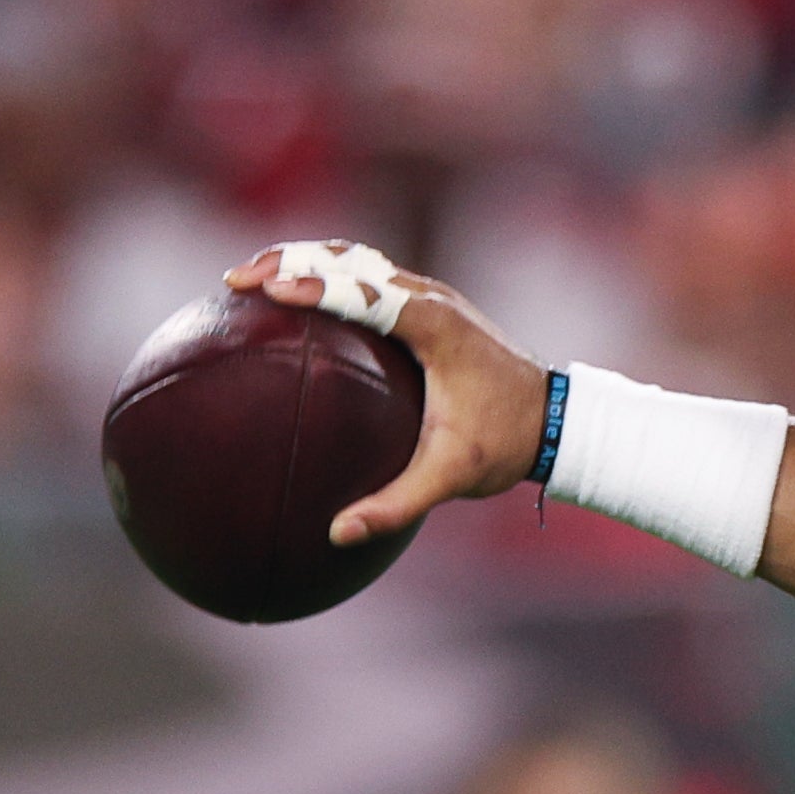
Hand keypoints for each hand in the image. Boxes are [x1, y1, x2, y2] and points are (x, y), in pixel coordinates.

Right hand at [228, 245, 547, 544]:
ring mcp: (430, 296)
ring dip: (305, 260)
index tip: (266, 289)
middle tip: (236, 279)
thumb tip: (338, 533)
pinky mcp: (427, 306)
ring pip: (358, 259)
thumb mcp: (452, 477)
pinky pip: (369, 277)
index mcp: (435, 326)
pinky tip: (291, 304)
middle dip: (291, 260)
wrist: (557, 419)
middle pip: (352, 260)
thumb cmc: (506, 444)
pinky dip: (328, 277)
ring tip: (250, 279)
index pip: (368, 294)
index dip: (317, 286)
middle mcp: (431, 299)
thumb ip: (396, 504)